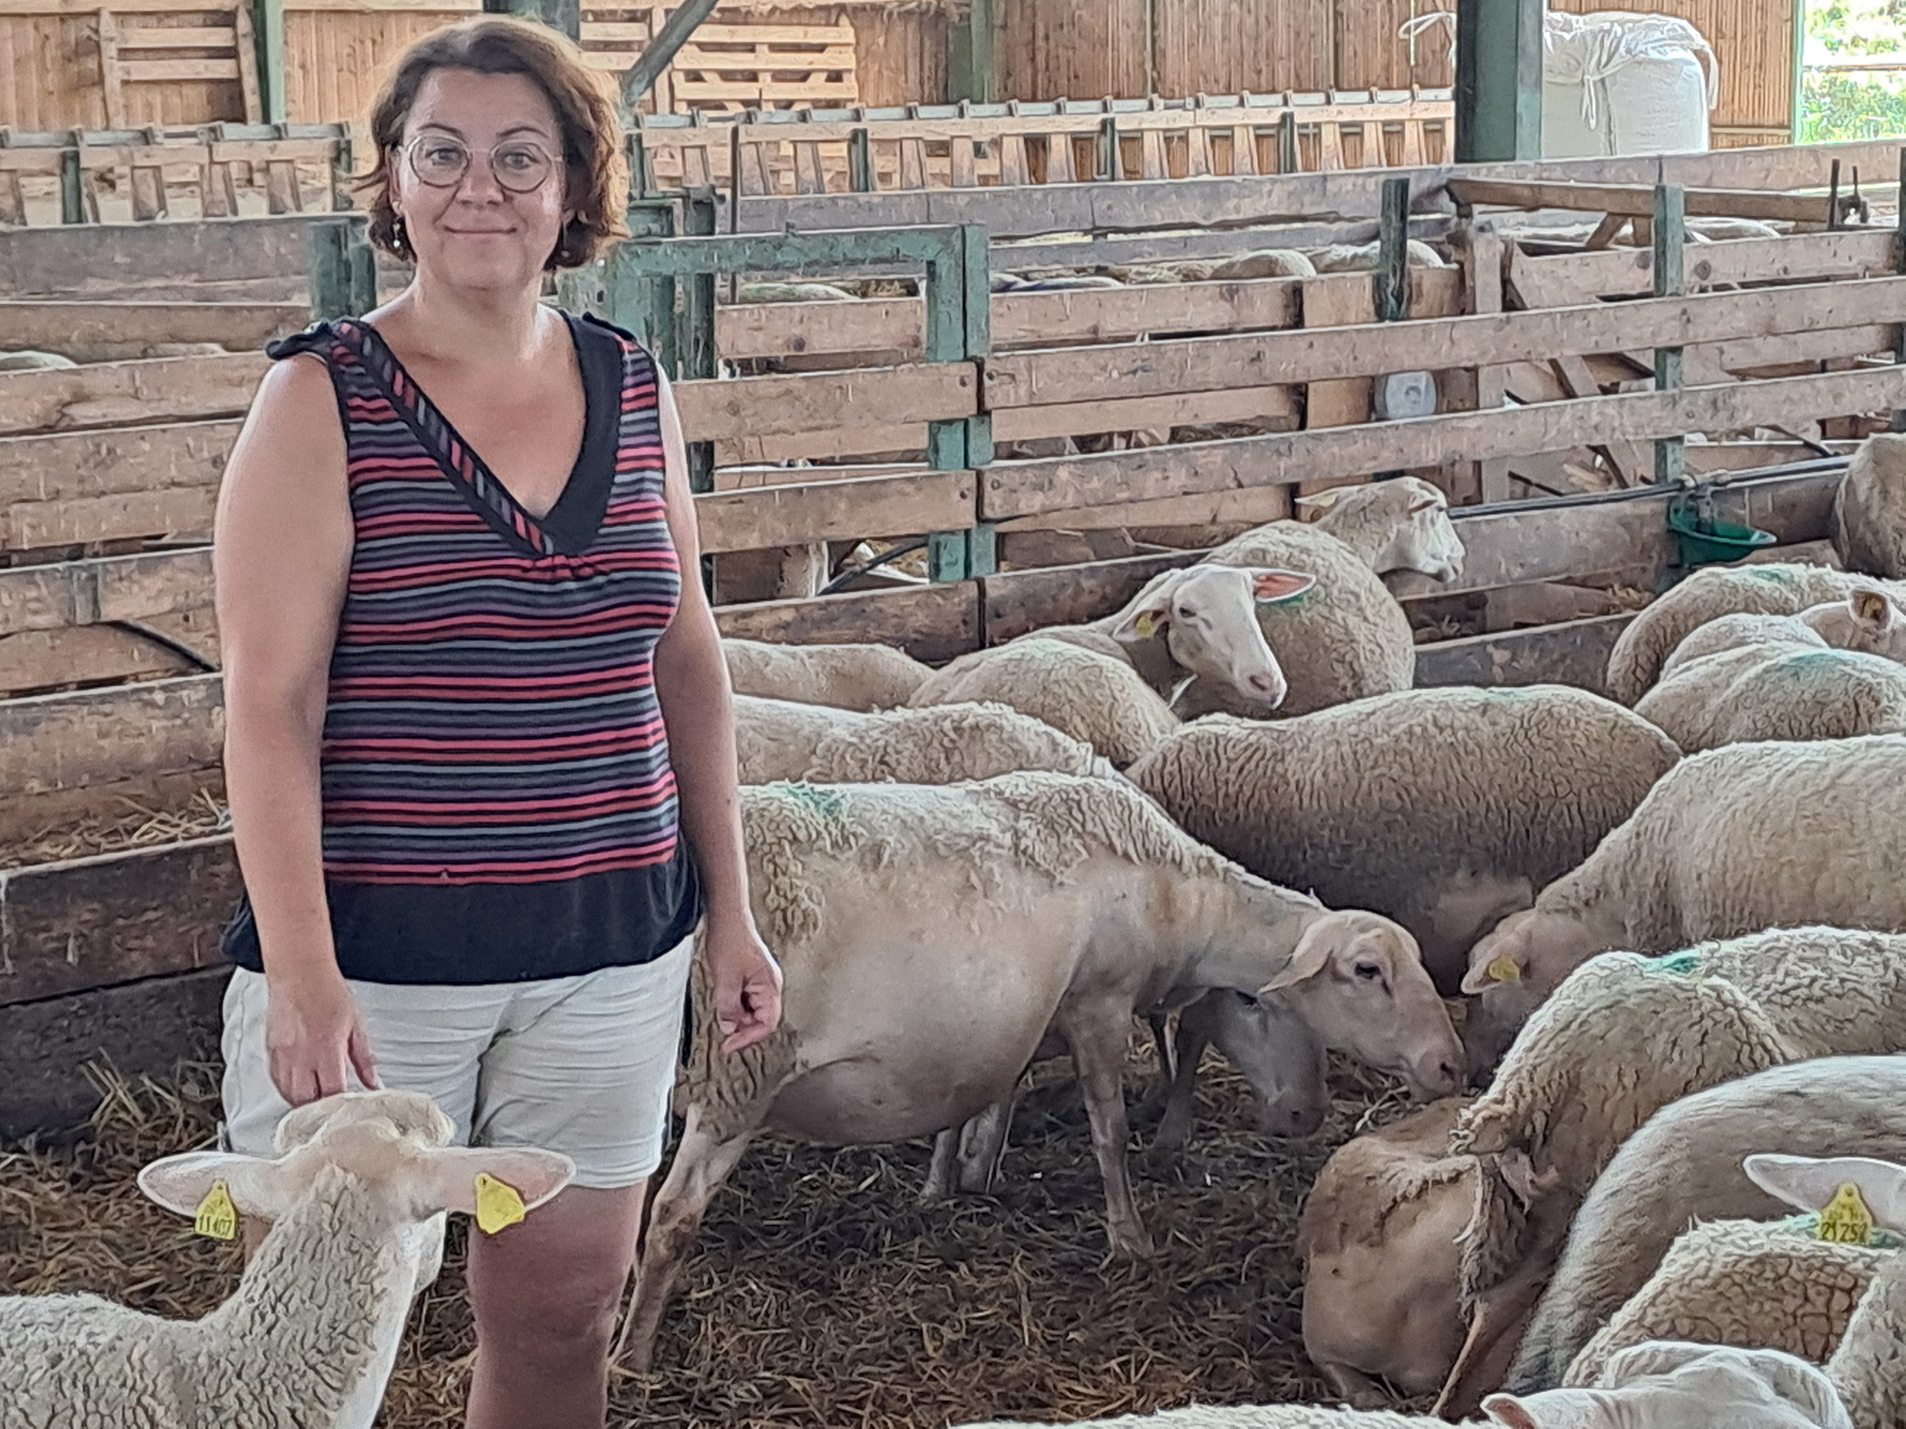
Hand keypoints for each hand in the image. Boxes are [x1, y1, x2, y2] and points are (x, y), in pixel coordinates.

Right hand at [264, 968, 379, 1104]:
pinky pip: (276, 1079)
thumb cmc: (328, 992)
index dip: (339, 1103)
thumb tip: (375, 1083)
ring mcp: (283, 1054)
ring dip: (302, 1100)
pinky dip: (287, 1088)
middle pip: (306, 1099)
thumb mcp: (356, 1026)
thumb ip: (365, 1059)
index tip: (347, 1105)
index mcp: (326, 1049)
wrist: (300, 972)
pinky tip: (299, 1084)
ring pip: (288, 1093)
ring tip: (317, 1096)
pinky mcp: (270, 1050)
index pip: (331, 1092)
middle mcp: (301, 1055)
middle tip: (331, 1105)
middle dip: (319, 1107)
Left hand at [704, 916, 782, 1053]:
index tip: (730, 1044)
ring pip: (751, 1009)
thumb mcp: (726, 978)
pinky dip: (734, 1003)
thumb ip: (728, 1006)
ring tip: (720, 1006)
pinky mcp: (751, 976)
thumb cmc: (731, 940)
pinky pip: (745, 998)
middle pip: (761, 1018)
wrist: (727, 917)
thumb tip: (729, 1027)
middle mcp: (769, 984)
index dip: (749, 1037)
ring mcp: (761, 980)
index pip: (767, 1023)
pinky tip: (722, 997)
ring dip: (736, 1014)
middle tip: (723, 1027)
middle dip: (742, 1025)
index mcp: (770, 986)